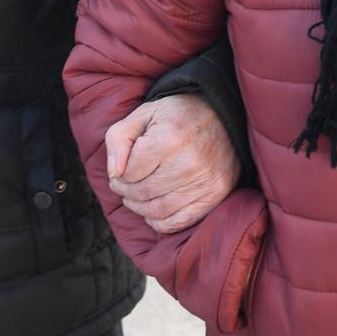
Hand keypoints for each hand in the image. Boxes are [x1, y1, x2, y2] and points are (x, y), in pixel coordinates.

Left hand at [106, 94, 238, 234]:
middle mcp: (189, 162)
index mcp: (169, 138)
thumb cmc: (178, 114)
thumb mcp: (143, 114)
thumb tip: (114, 173)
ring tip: (136, 196)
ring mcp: (205, 181)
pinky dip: (160, 222)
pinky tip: (153, 211)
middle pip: (142, 192)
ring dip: (139, 207)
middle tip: (125, 183)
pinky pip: (179, 222)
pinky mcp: (215, 194)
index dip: (118, 174)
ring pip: (157, 210)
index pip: (129, 173)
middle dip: (126, 191)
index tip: (120, 169)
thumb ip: (119, 138)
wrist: (222, 115)